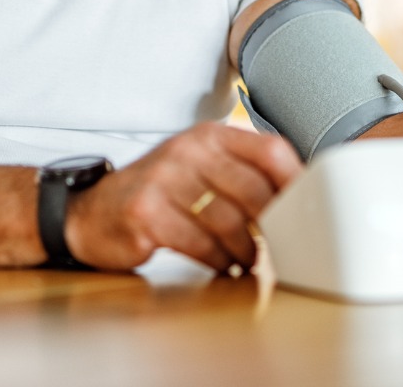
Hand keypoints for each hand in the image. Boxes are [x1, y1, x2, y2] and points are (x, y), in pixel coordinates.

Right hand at [64, 123, 300, 272]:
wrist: (92, 211)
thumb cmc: (160, 192)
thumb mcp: (200, 166)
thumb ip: (242, 173)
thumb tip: (299, 197)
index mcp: (210, 135)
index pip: (270, 149)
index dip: (296, 181)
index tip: (310, 208)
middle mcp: (189, 149)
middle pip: (254, 189)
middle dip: (274, 225)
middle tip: (282, 245)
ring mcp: (166, 179)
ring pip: (229, 221)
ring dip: (247, 250)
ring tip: (250, 261)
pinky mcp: (147, 212)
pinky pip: (200, 243)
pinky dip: (219, 262)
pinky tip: (223, 268)